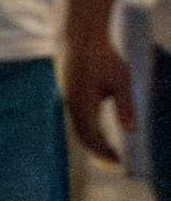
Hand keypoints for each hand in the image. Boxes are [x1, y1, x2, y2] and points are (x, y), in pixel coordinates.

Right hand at [62, 29, 136, 164]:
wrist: (80, 37)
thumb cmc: (103, 57)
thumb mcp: (121, 81)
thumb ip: (126, 107)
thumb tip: (132, 131)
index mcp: (83, 106)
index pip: (91, 139)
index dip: (104, 153)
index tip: (119, 163)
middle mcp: (72, 106)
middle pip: (83, 137)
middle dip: (98, 151)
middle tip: (115, 161)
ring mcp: (68, 100)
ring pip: (79, 127)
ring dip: (93, 140)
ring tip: (109, 148)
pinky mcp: (70, 93)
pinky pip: (78, 118)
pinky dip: (89, 128)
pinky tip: (100, 127)